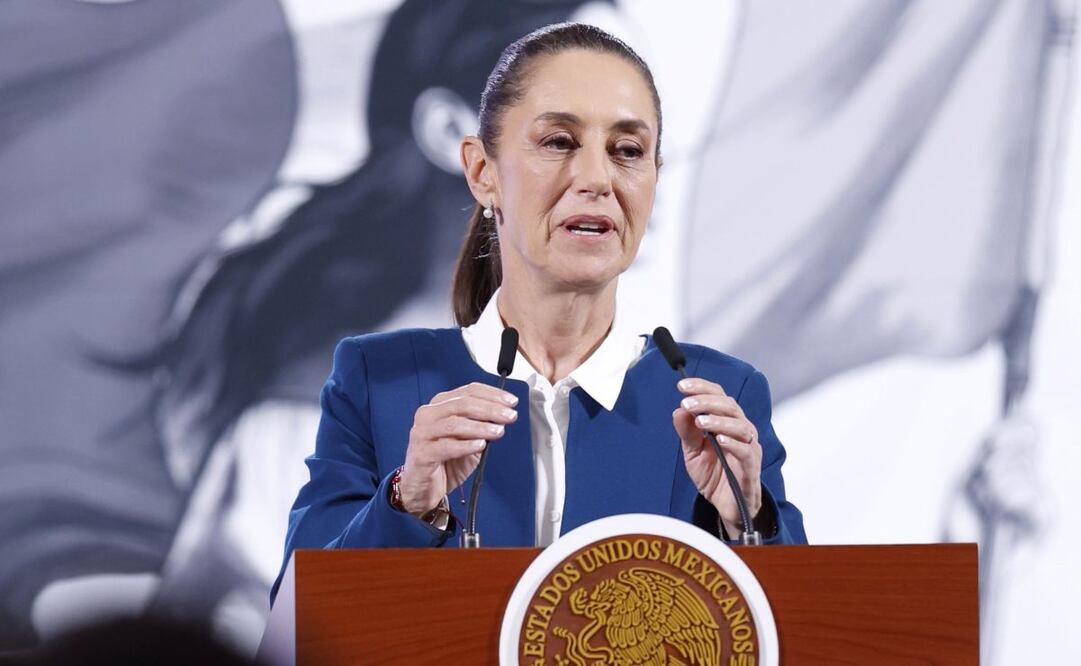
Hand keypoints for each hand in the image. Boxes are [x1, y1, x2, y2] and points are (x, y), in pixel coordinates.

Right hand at [398, 382, 517, 517]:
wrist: (424, 488)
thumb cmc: (446, 461)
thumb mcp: (469, 440)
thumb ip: (482, 426)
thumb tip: (504, 415)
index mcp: (440, 405)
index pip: (469, 391)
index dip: (492, 395)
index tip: (511, 402)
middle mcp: (429, 414)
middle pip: (463, 404)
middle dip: (490, 409)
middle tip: (509, 416)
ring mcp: (422, 433)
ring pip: (454, 424)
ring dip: (480, 427)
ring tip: (499, 431)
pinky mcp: (421, 453)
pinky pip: (446, 447)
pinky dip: (466, 445)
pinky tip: (481, 445)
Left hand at [671, 377, 761, 536]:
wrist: (727, 506)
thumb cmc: (715, 475)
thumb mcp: (693, 452)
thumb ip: (687, 432)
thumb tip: (679, 409)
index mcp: (728, 422)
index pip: (719, 396)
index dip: (702, 388)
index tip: (682, 385)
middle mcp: (742, 431)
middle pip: (730, 406)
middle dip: (707, 402)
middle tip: (688, 403)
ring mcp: (749, 448)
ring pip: (741, 426)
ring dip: (719, 420)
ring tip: (701, 421)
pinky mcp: (751, 467)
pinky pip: (746, 451)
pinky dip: (734, 443)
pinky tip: (720, 440)